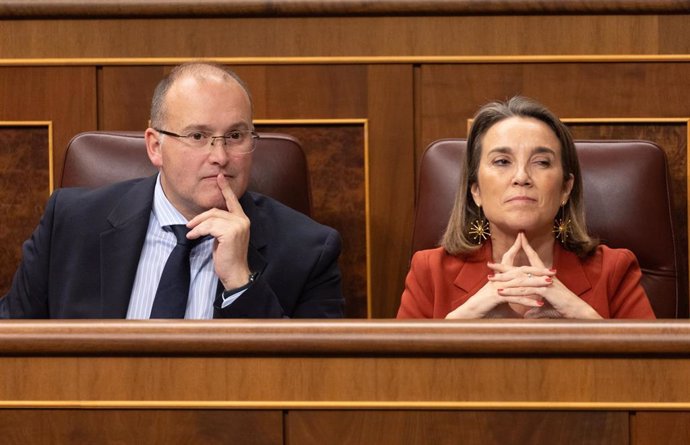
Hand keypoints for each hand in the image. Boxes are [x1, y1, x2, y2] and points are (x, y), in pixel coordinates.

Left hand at [186, 173, 251, 289]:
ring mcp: (238, 226)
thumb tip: (207, 218)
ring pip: (211, 218)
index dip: (225, 188)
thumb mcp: (223, 237)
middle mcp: (242, 220)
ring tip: (191, 232)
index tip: (220, 177)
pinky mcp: (231, 232)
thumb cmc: (228, 257)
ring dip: (197, 225)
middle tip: (189, 224)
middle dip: (200, 217)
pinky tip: (193, 236)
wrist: (235, 273)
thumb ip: (220, 224)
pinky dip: (198, 231)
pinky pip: (209, 226)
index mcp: (242, 220)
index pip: (233, 201)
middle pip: (216, 210)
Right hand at [445, 234, 549, 318]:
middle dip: (538, 270)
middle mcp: (501, 279)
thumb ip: (514, 309)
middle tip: (553, 270)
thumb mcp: (503, 308)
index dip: (527, 259)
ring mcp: (498, 286)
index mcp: (502, 278)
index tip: (541, 259)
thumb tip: (524, 316)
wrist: (470, 314)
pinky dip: (528, 300)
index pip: (515, 265)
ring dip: (536, 283)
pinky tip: (539, 303)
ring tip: (550, 284)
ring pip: (521, 282)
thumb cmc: (486, 310)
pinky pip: (515, 297)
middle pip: (522, 271)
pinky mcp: (497, 296)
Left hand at [490, 234, 601, 318]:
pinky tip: (501, 292)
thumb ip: (535, 308)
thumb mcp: (545, 308)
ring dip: (504, 279)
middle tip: (489, 264)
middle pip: (520, 268)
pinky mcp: (544, 290)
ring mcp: (543, 282)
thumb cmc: (563, 309)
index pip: (532, 259)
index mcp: (544, 275)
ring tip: (490, 279)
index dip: (525, 248)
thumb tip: (527, 314)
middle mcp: (542, 275)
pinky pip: (524, 290)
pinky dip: (512, 291)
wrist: (577, 312)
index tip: (517, 240)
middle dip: (504, 266)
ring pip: (519, 278)